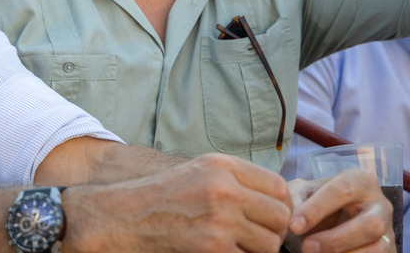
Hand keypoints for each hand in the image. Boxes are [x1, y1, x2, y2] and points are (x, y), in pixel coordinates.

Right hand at [67, 153, 293, 252]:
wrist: (127, 217)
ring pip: (269, 244)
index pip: (280, 187)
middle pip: (280, 217)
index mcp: (222, 166)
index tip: (270, 217)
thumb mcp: (200, 172)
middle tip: (256, 236)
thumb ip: (237, 179)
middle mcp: (224, 188)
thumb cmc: (165, 197)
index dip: (281, 206)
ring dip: (258, 249)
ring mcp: (220, 219)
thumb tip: (281, 201)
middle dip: (272, 231)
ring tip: (238, 245)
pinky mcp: (214, 247)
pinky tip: (223, 252)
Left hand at [285, 171, 392, 252]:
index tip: (293, 226)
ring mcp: (389, 230)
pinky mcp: (390, 249)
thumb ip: (296, 199)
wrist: (331, 220)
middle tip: (306, 247)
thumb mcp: (303, 193)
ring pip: (377, 247)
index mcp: (360, 181)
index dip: (316, 209)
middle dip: (336, 239)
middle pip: (370, 224)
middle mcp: (381, 204)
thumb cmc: (317, 203)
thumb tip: (292, 215)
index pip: (341, 191)